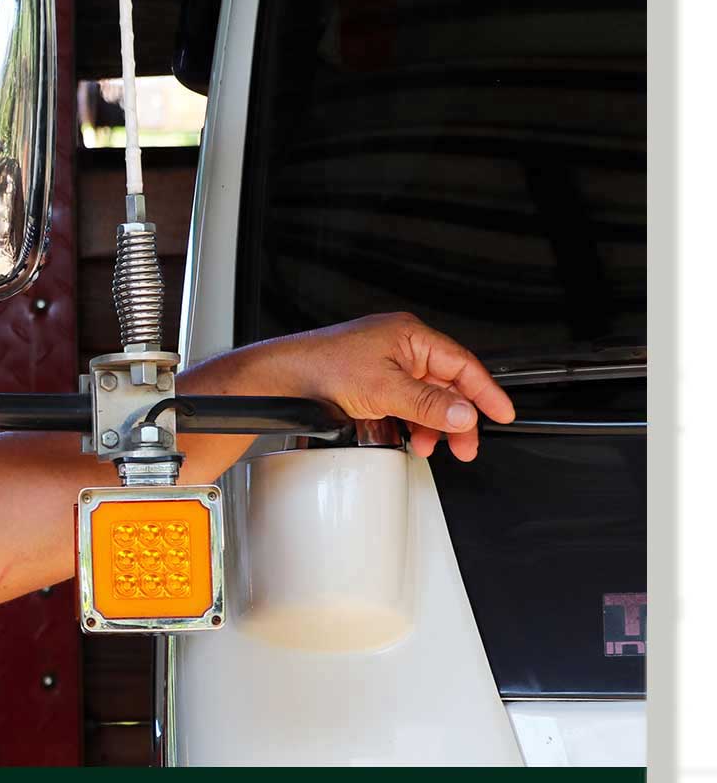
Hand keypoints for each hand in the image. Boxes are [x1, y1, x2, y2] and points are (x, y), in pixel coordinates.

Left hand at [282, 312, 516, 460]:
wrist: (280, 379)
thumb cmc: (322, 368)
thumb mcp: (383, 390)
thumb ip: (429, 404)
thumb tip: (465, 414)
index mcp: (409, 336)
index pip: (462, 364)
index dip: (485, 392)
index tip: (502, 414)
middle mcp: (400, 346)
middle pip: (446, 384)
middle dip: (456, 418)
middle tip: (464, 446)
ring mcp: (385, 363)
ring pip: (425, 397)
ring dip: (432, 424)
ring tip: (429, 447)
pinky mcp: (371, 381)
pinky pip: (404, 402)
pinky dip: (411, 422)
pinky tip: (409, 437)